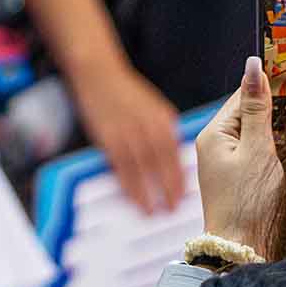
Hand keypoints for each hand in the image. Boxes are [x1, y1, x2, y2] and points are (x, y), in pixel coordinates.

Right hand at [70, 57, 183, 214]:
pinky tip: (133, 199)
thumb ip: (163, 132)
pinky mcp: (110, 137)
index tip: (185, 195)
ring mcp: (130, 132)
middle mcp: (151, 126)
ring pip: (144, 169)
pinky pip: (123, 167)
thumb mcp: (153, 109)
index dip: (181, 177)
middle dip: (170, 189)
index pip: (177, 154)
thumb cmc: (126, 93)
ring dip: (150, 193)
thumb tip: (172, 158)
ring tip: (154, 212)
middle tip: (173, 210)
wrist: (99, 73)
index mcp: (164, 120)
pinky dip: (129, 186)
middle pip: (164, 165)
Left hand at [196, 58, 282, 252]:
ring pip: (258, 131)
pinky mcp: (240, 177)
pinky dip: (277, 148)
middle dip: (277, 109)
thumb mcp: (257, 150)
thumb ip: (258, 108)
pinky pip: (259, 151)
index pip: (243, 94)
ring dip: (279, 130)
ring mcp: (228, 162)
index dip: (270, 85)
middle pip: (250, 112)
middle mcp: (217, 145)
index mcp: (214, 133)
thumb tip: (253, 65)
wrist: (243, 251)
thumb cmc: (248, 203)